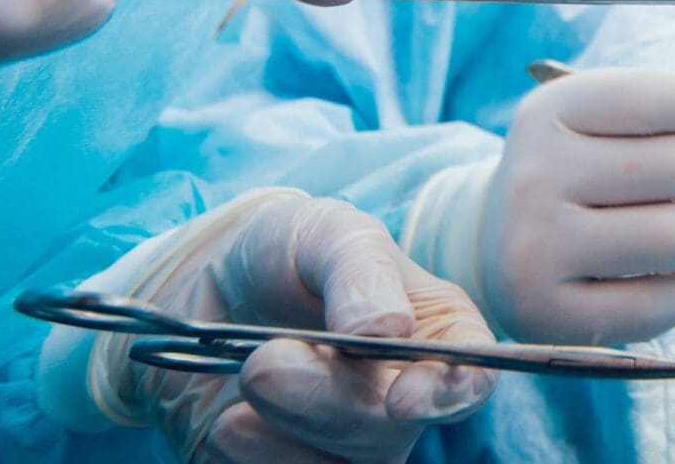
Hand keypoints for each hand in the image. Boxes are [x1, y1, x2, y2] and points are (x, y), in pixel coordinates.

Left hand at [95, 193, 494, 463]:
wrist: (205, 289)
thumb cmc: (288, 251)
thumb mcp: (328, 234)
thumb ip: (362, 272)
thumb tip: (388, 330)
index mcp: (437, 335)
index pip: (470, 378)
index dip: (445, 395)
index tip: (399, 400)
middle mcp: (401, 398)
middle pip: (389, 431)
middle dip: (325, 401)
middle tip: (265, 361)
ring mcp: (348, 442)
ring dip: (285, 430)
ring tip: (247, 373)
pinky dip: (252, 457)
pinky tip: (229, 421)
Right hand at [478, 68, 674, 344]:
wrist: (495, 243)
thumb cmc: (573, 170)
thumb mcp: (599, 122)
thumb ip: (669, 109)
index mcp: (547, 114)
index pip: (655, 101)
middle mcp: (533, 178)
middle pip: (672, 169)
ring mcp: (536, 250)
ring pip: (672, 239)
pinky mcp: (550, 315)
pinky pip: (657, 302)